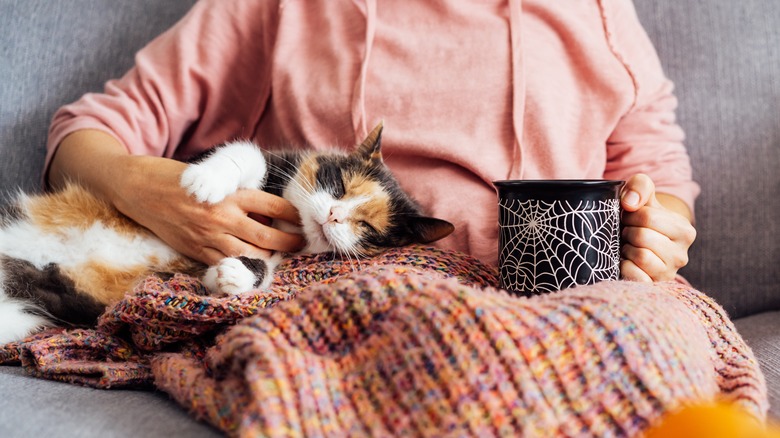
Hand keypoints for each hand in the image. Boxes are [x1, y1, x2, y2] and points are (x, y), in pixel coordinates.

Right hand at [111, 155, 304, 264]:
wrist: (137, 189)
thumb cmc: (176, 178)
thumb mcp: (212, 179)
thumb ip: (237, 196)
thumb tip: (264, 214)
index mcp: (229, 194)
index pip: (273, 205)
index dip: (293, 214)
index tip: (302, 218)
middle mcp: (222, 217)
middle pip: (268, 236)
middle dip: (290, 241)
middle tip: (302, 242)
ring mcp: (209, 238)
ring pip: (251, 254)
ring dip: (269, 256)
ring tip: (281, 254)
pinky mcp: (196, 252)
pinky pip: (227, 264)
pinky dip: (244, 265)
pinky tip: (254, 263)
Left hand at [619, 174, 696, 281]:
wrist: (634, 245)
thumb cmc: (639, 219)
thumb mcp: (642, 195)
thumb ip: (640, 185)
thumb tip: (629, 203)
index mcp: (685, 231)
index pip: (648, 217)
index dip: (630, 215)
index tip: (629, 218)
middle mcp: (681, 255)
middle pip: (642, 236)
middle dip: (627, 232)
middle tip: (627, 234)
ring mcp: (668, 274)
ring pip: (640, 256)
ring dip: (625, 249)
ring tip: (628, 247)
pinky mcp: (653, 287)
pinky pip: (635, 276)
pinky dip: (624, 267)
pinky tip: (626, 262)